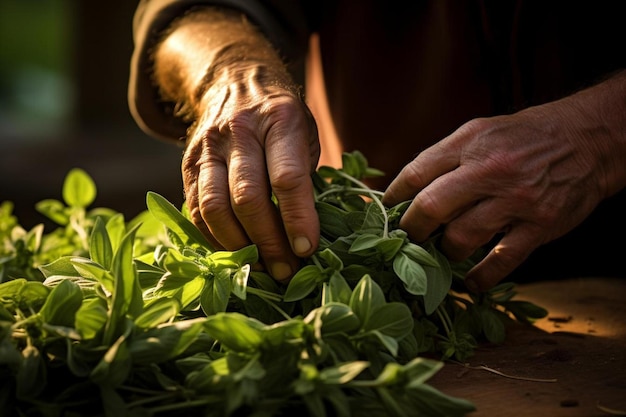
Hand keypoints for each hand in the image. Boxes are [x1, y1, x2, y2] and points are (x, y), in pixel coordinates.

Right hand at [182, 64, 320, 281]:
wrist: (235, 82)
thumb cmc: (281, 118)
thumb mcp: (306, 134)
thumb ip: (306, 176)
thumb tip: (310, 236)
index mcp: (279, 119)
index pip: (286, 178)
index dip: (297, 218)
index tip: (307, 249)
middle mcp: (239, 131)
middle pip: (247, 198)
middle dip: (269, 242)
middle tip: (287, 270)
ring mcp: (208, 147)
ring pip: (215, 208)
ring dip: (239, 247)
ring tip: (262, 268)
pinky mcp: (188, 164)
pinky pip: (196, 210)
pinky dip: (215, 238)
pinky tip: (236, 253)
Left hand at [383, 98, 614, 290]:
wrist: (585, 140)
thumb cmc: (523, 137)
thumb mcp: (479, 131)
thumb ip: (443, 158)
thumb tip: (405, 190)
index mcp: (470, 143)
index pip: (416, 173)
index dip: (393, 196)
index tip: (385, 210)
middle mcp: (491, 170)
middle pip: (432, 207)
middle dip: (412, 228)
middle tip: (409, 237)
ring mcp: (516, 200)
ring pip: (461, 237)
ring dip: (444, 251)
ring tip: (441, 252)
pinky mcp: (539, 226)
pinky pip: (501, 261)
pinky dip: (481, 277)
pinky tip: (469, 282)